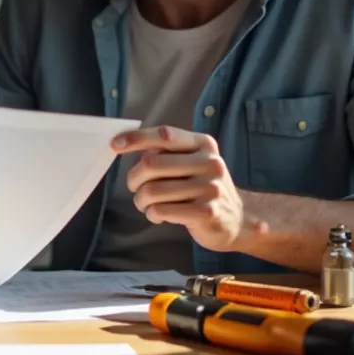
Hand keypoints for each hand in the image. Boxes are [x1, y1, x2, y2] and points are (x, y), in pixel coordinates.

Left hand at [112, 126, 267, 252]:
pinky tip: (158, 215)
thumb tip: (128, 144)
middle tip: (135, 187)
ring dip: (141, 200)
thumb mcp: (195, 162)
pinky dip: (152, 214)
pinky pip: (161, 210)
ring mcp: (209, 188)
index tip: (114, 144)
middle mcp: (209, 163)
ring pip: (153, 190)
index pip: (164, 135)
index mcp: (204, 144)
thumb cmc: (204, 188)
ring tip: (146, 204)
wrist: (238, 220)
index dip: (136, 138)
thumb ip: (169, 153)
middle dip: (134, 178)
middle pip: (152, 163)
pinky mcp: (205, 212)